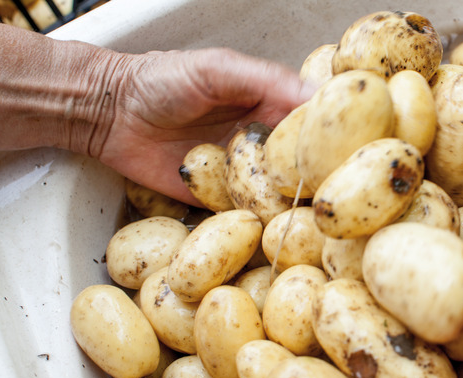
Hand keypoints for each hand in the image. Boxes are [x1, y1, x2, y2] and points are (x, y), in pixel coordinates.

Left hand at [89, 48, 314, 205]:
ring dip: (292, 201)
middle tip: (335, 186)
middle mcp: (260, 141)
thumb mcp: (219, 68)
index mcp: (268, 105)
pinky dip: (259, 219)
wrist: (110, 114)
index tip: (352, 147)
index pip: (311, 123)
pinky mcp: (217, 199)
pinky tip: (275, 224)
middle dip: (316, 175)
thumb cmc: (162, 81)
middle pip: (300, 163)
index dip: (332, 135)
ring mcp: (240, 173)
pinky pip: (245, 213)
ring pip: (278, 192)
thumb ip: (266, 79)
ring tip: (312, 210)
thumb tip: (315, 96)